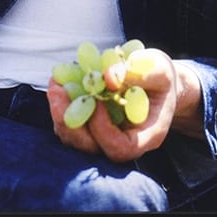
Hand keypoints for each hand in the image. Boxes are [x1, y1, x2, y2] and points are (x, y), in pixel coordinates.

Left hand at [46, 47, 200, 162]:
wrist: (157, 83)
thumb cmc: (161, 77)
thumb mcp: (159, 68)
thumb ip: (138, 72)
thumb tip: (109, 78)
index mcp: (148, 135)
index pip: (121, 149)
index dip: (103, 130)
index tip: (96, 101)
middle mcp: (125, 143)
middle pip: (92, 148)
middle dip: (71, 122)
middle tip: (58, 91)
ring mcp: (106, 138)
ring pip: (77, 139)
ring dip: (61, 113)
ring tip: (56, 85)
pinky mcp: (92, 128)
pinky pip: (72, 126)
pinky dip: (62, 107)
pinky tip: (59, 83)